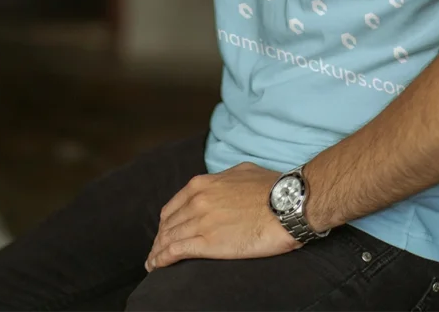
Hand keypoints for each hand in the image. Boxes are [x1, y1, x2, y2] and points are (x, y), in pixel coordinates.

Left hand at [145, 162, 298, 271]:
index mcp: (203, 184)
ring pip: (169, 238)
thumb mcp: (241, 172)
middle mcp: (197, 200)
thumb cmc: (271, 187)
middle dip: (160, 238)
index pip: (174, 206)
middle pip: (169, 224)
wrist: (286, 203)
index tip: (165, 232)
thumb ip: (223, 180)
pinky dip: (162, 259)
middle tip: (157, 251)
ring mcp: (201, 221)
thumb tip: (221, 186)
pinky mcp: (208, 243)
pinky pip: (175, 251)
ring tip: (152, 263)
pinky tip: (157, 266)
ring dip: (157, 252)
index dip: (167, 222)